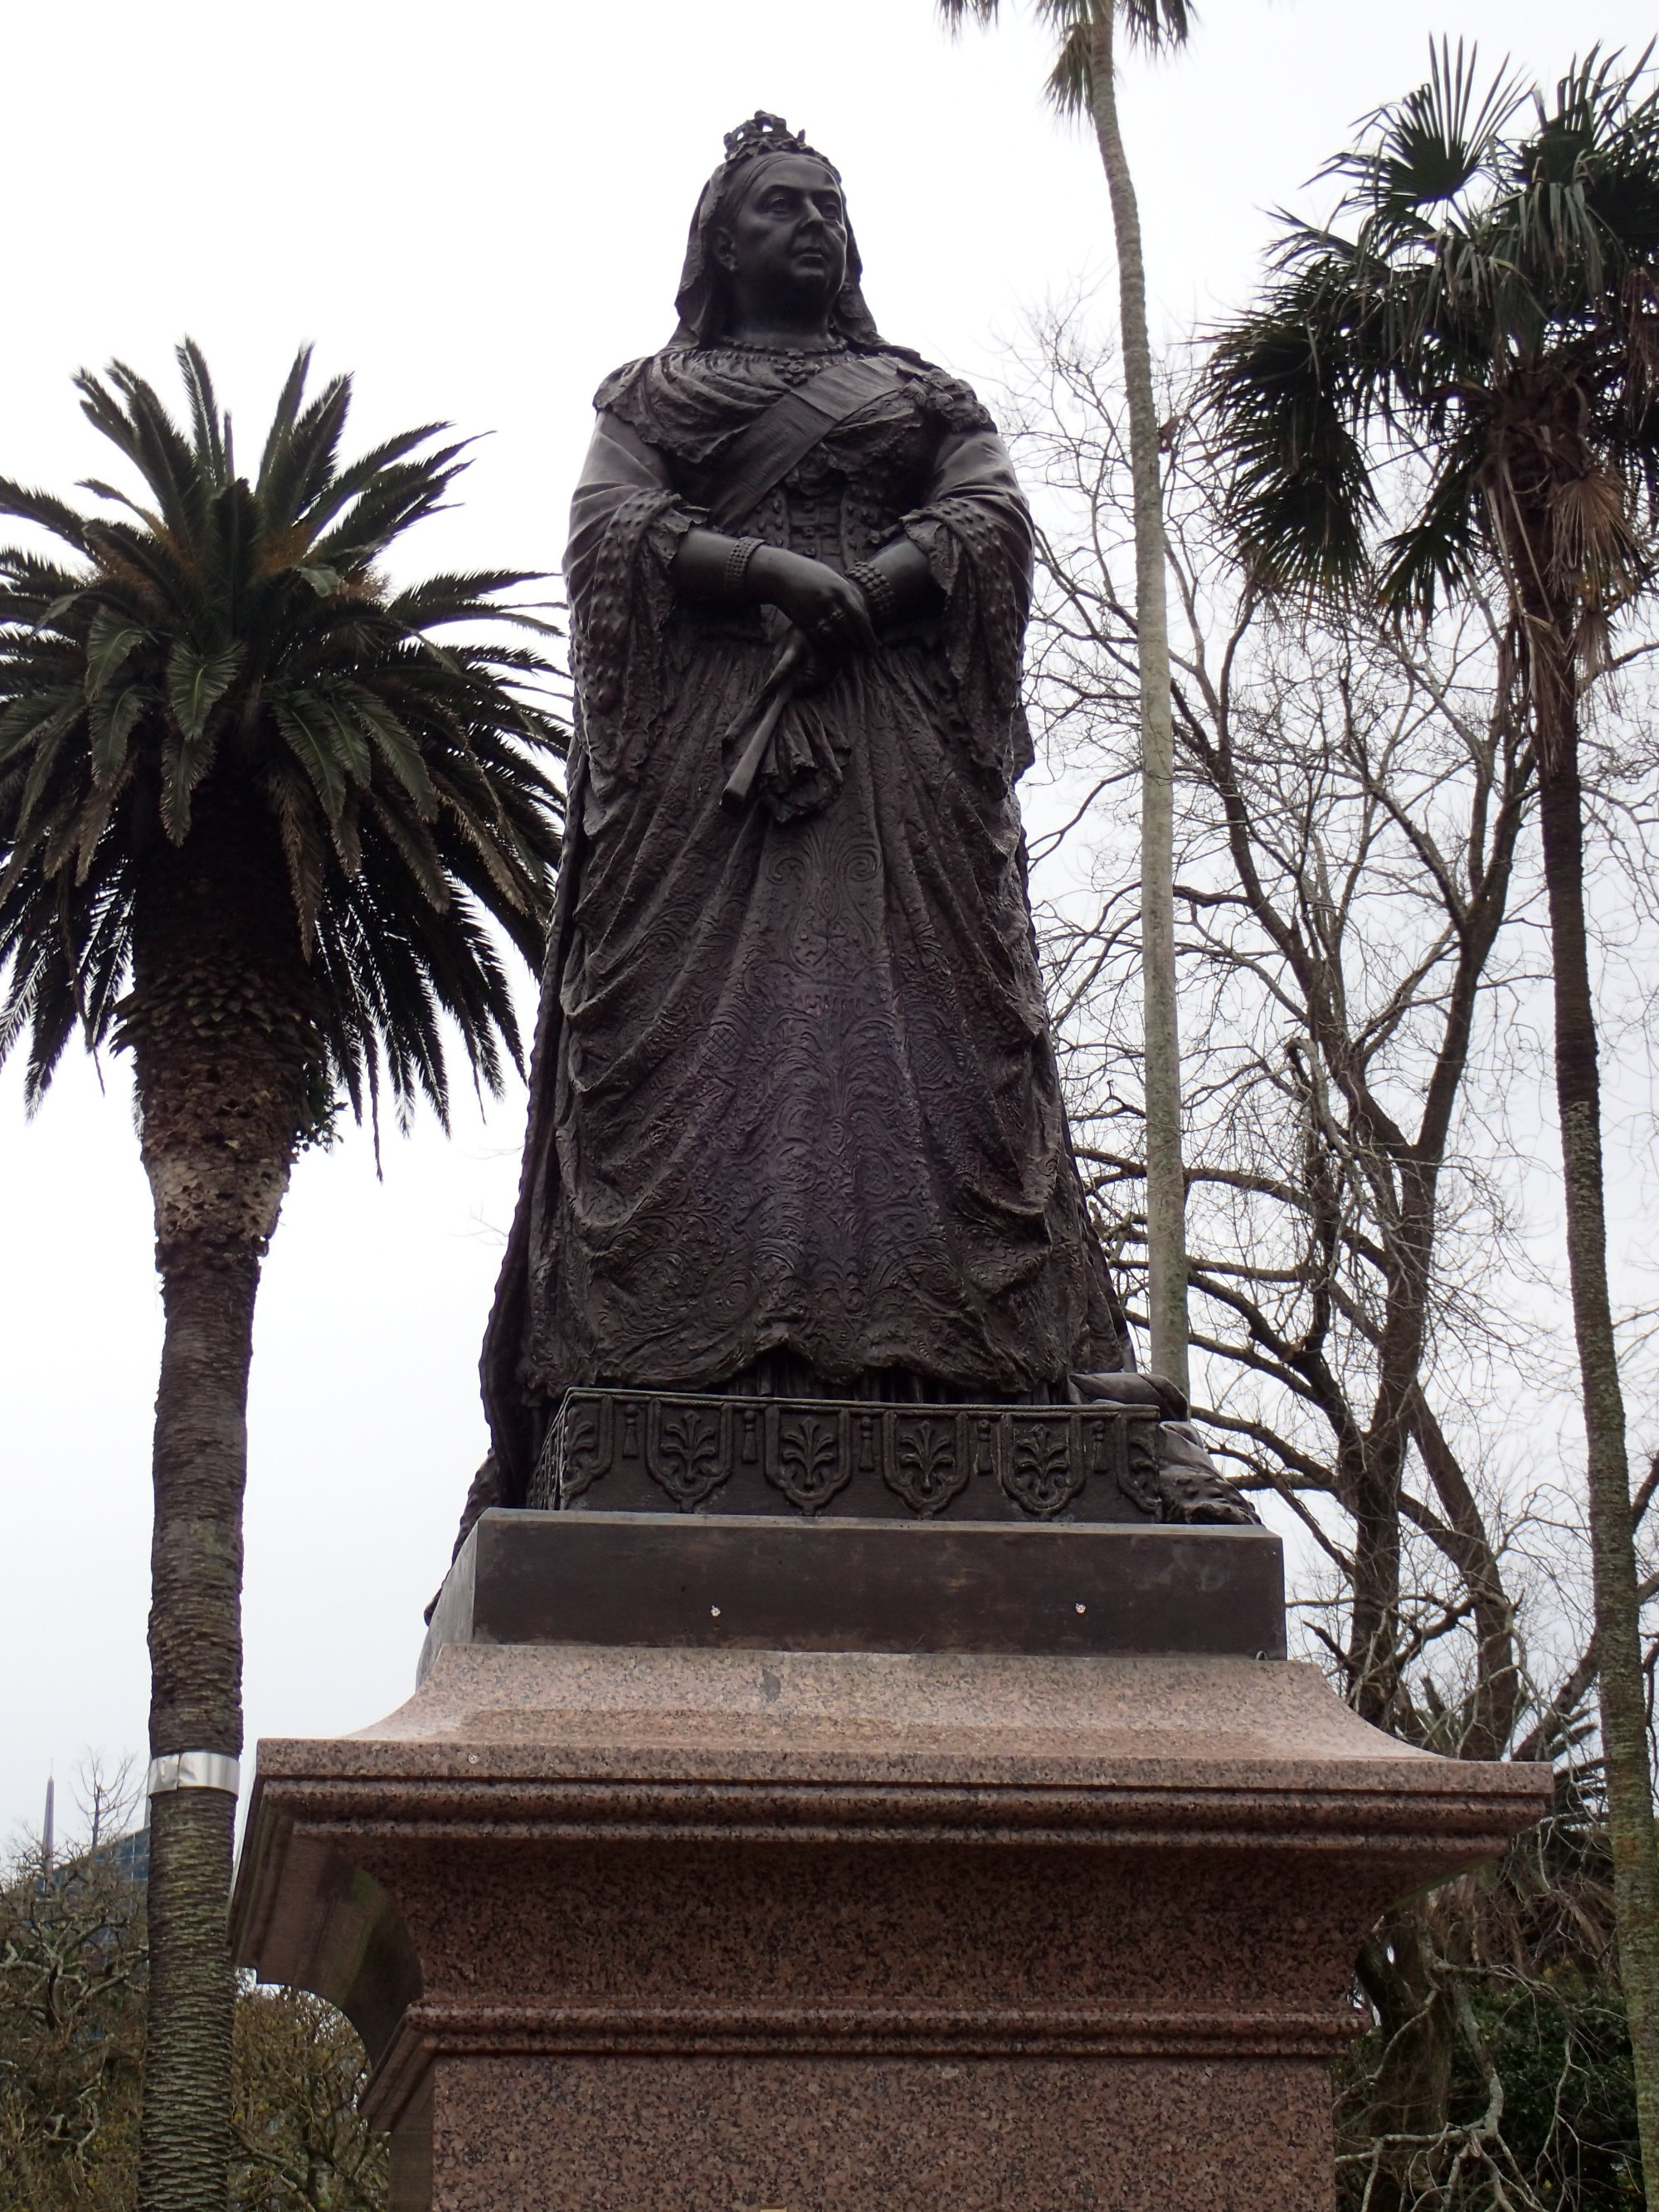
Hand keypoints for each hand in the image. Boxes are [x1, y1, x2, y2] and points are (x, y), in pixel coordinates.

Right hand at [749, 546, 876, 656]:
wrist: (781, 573)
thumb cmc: (812, 575)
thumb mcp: (833, 578)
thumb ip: (849, 595)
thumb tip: (866, 616)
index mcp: (840, 588)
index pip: (860, 617)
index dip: (868, 635)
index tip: (874, 647)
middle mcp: (829, 601)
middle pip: (849, 630)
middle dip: (857, 643)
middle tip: (863, 651)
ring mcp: (814, 611)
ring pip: (834, 637)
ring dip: (842, 645)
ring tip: (848, 647)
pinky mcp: (802, 620)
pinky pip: (819, 639)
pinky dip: (826, 644)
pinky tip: (831, 644)